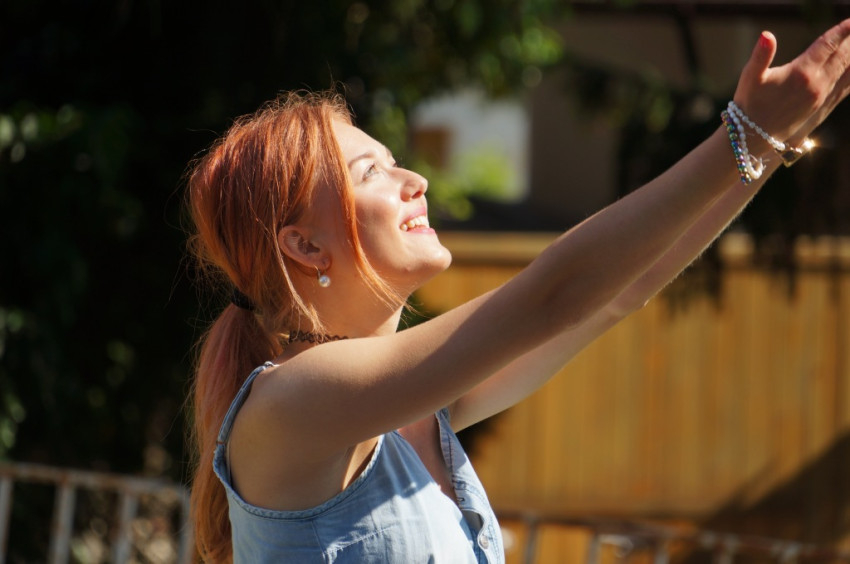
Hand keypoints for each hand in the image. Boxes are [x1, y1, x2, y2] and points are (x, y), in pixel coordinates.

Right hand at [733, 18, 849, 146]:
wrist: (753, 135)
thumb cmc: (749, 103)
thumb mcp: (750, 77)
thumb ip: (760, 55)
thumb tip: (766, 35)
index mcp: (801, 73)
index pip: (827, 44)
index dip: (841, 30)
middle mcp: (816, 84)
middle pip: (842, 55)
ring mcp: (820, 95)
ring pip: (846, 69)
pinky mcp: (820, 105)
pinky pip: (844, 84)